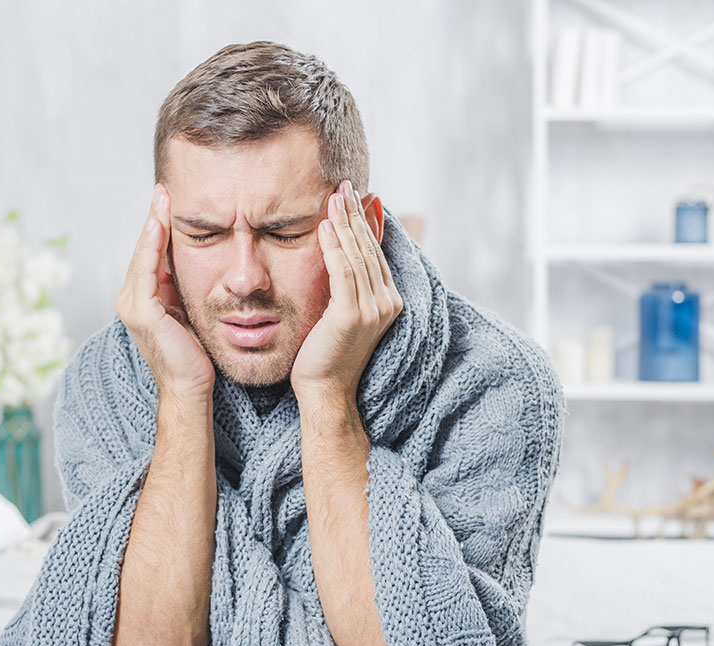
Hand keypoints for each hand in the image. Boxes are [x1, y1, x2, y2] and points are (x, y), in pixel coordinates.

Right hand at [116, 183, 215, 401]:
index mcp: (143, 300)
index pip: (150, 256)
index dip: (158, 227)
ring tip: (162, 198)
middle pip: (144, 250)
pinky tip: (159, 224)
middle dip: (154, 219)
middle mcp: (130, 300)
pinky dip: (152, 245)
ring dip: (152, 224)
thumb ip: (184, 289)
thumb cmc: (195, 356)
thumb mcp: (190, 312)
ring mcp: (132, 305)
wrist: (190, 387)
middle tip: (163, 189)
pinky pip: (147, 269)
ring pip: (143, 255)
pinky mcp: (141, 311)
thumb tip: (200, 263)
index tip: (168, 200)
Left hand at [290, 180, 403, 401]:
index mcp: (388, 301)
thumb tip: (340, 253)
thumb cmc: (327, 355)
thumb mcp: (340, 314)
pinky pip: (343, 272)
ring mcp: (372, 310)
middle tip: (343, 183)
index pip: (375, 252)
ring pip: (357, 256)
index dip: (363, 222)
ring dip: (344, 222)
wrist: (325, 393)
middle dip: (355, 214)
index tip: (351, 196)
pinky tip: (325, 225)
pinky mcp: (352, 316)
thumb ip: (347, 285)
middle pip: (369, 248)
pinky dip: (334, 246)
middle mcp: (386, 303)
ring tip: (334, 196)